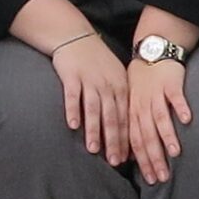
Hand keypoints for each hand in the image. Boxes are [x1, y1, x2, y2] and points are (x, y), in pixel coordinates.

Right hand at [51, 33, 130, 165]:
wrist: (77, 37)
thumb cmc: (97, 62)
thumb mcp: (115, 76)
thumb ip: (120, 99)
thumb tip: (126, 127)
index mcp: (120, 87)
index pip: (125, 117)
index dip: (126, 139)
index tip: (126, 159)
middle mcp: (107, 85)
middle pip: (112, 117)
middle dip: (114, 141)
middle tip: (114, 161)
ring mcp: (90, 80)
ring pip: (94, 109)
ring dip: (94, 130)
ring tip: (93, 149)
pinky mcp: (72, 76)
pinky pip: (73, 96)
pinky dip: (73, 110)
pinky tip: (72, 124)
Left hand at [128, 58, 192, 184]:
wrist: (152, 50)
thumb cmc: (143, 80)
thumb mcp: (133, 102)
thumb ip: (136, 125)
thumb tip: (134, 152)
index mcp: (133, 112)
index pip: (135, 140)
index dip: (142, 161)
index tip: (150, 180)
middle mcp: (142, 105)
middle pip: (147, 134)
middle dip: (154, 157)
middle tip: (162, 176)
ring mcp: (156, 94)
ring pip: (159, 118)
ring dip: (167, 136)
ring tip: (175, 153)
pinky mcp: (170, 83)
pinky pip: (176, 96)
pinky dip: (180, 106)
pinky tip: (187, 119)